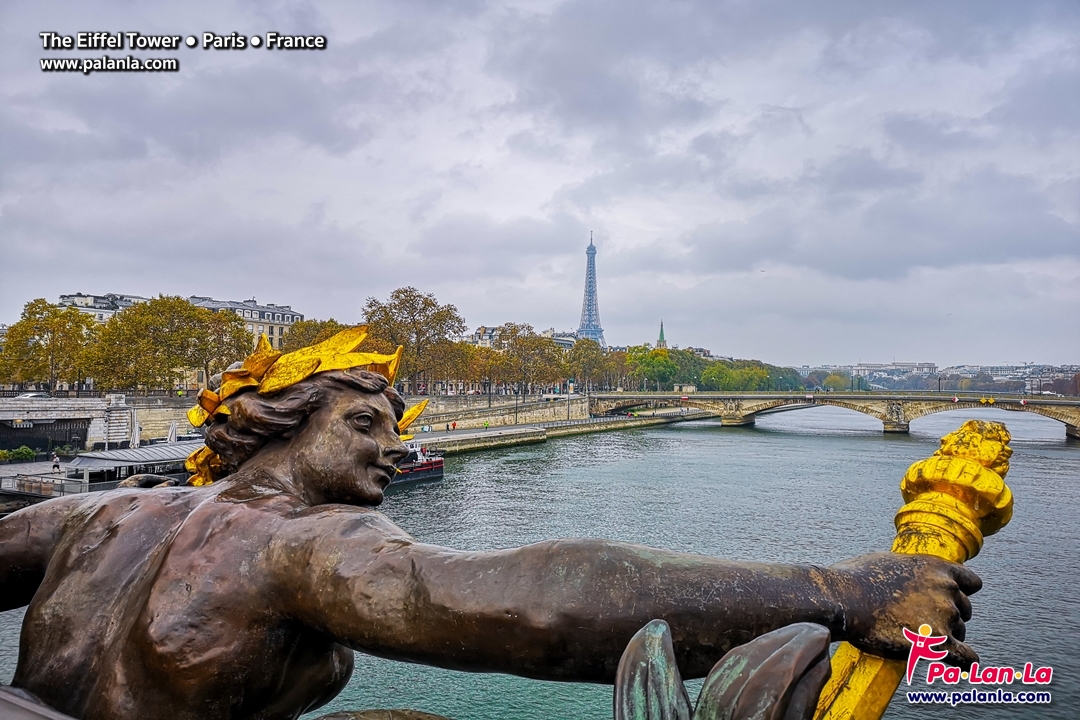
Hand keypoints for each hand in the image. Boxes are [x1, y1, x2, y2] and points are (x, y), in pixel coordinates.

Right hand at [829, 553, 981, 667]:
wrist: (844, 599)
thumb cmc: (855, 579)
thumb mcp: (887, 561)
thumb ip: (908, 571)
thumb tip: (904, 580)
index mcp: (935, 567)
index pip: (971, 582)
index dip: (961, 592)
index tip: (954, 600)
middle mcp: (946, 589)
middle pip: (964, 609)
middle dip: (949, 615)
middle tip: (923, 621)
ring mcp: (944, 615)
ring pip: (960, 632)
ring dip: (946, 636)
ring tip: (918, 638)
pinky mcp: (938, 642)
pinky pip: (964, 657)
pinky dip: (965, 662)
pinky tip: (962, 666)